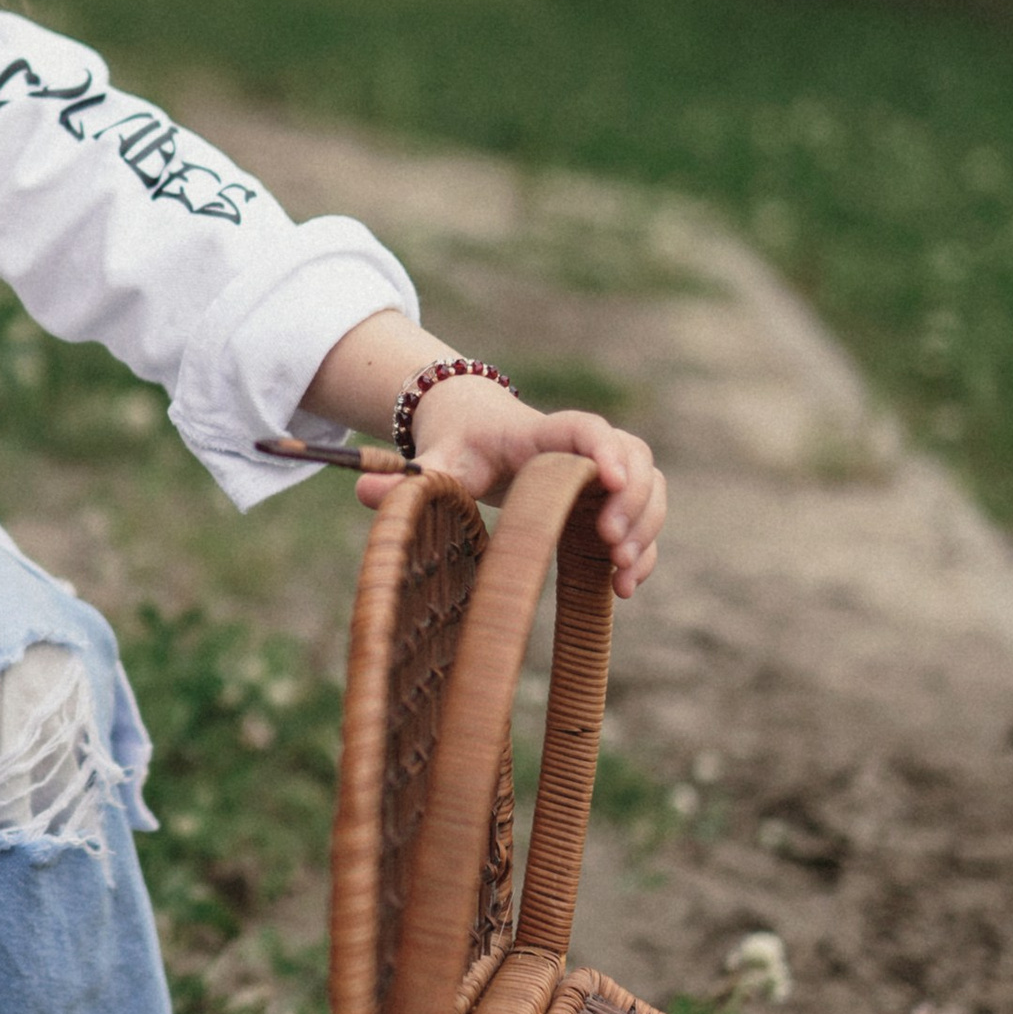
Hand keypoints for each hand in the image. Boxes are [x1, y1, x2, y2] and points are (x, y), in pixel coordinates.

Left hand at [356, 378, 665, 597]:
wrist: (475, 425)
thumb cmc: (457, 444)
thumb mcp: (434, 460)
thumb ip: (408, 477)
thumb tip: (362, 493)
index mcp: (541, 433)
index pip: (585, 428)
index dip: (606, 448)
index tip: (613, 478)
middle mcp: (581, 449)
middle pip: (635, 458)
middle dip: (635, 503)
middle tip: (612, 546)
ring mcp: (601, 475)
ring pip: (650, 489)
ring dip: (646, 530)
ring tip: (623, 576)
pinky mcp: (606, 503)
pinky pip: (643, 519)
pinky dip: (643, 549)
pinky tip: (624, 588)